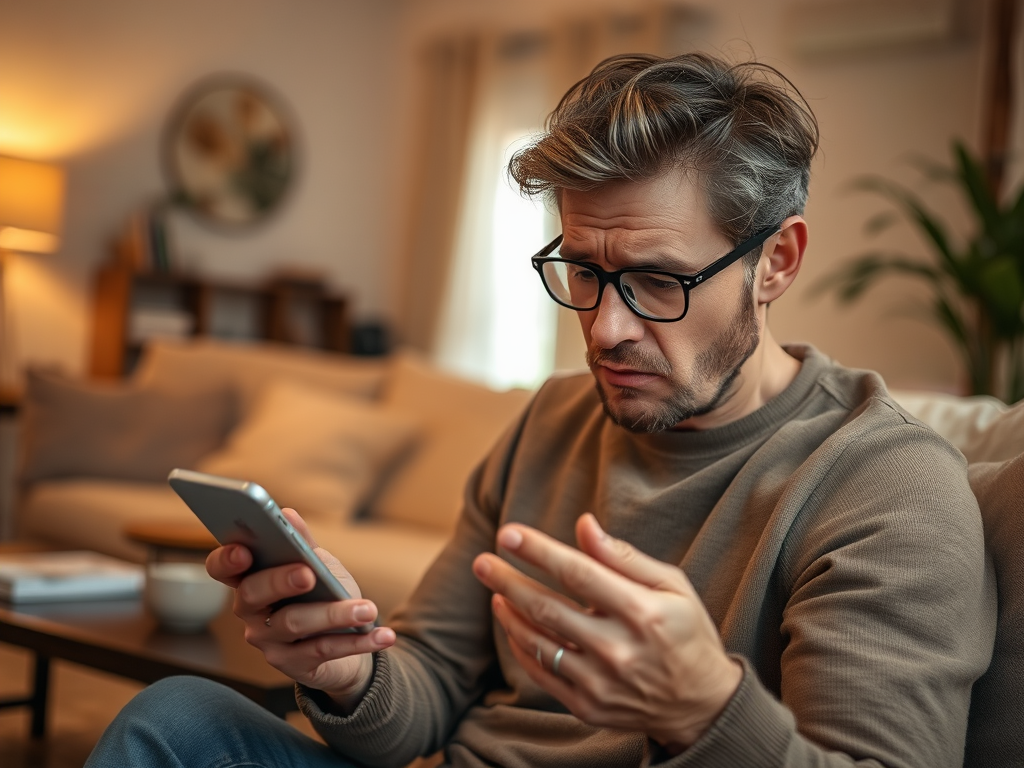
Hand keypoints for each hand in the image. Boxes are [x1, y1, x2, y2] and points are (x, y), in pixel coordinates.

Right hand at [206, 507, 395, 711]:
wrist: (347, 641)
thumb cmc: (323, 594)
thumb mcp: (317, 565)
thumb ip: (302, 544)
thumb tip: (287, 514)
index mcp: (250, 578)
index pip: (222, 568)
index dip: (226, 559)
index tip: (244, 551)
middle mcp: (250, 612)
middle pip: (254, 594)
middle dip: (281, 580)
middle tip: (308, 573)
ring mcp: (268, 641)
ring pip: (295, 623)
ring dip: (335, 614)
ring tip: (367, 609)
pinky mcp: (293, 665)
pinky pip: (324, 650)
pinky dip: (358, 642)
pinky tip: (383, 636)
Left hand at [472, 514, 740, 751]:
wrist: (702, 705)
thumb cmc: (687, 633)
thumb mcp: (672, 586)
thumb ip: (624, 557)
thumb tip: (584, 525)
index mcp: (643, 613)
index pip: (578, 574)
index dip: (539, 551)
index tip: (508, 533)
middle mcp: (619, 650)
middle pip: (548, 608)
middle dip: (508, 580)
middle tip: (482, 561)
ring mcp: (601, 683)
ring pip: (538, 642)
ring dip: (509, 612)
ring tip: (495, 588)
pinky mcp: (588, 707)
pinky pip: (541, 673)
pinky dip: (521, 645)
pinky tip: (512, 622)